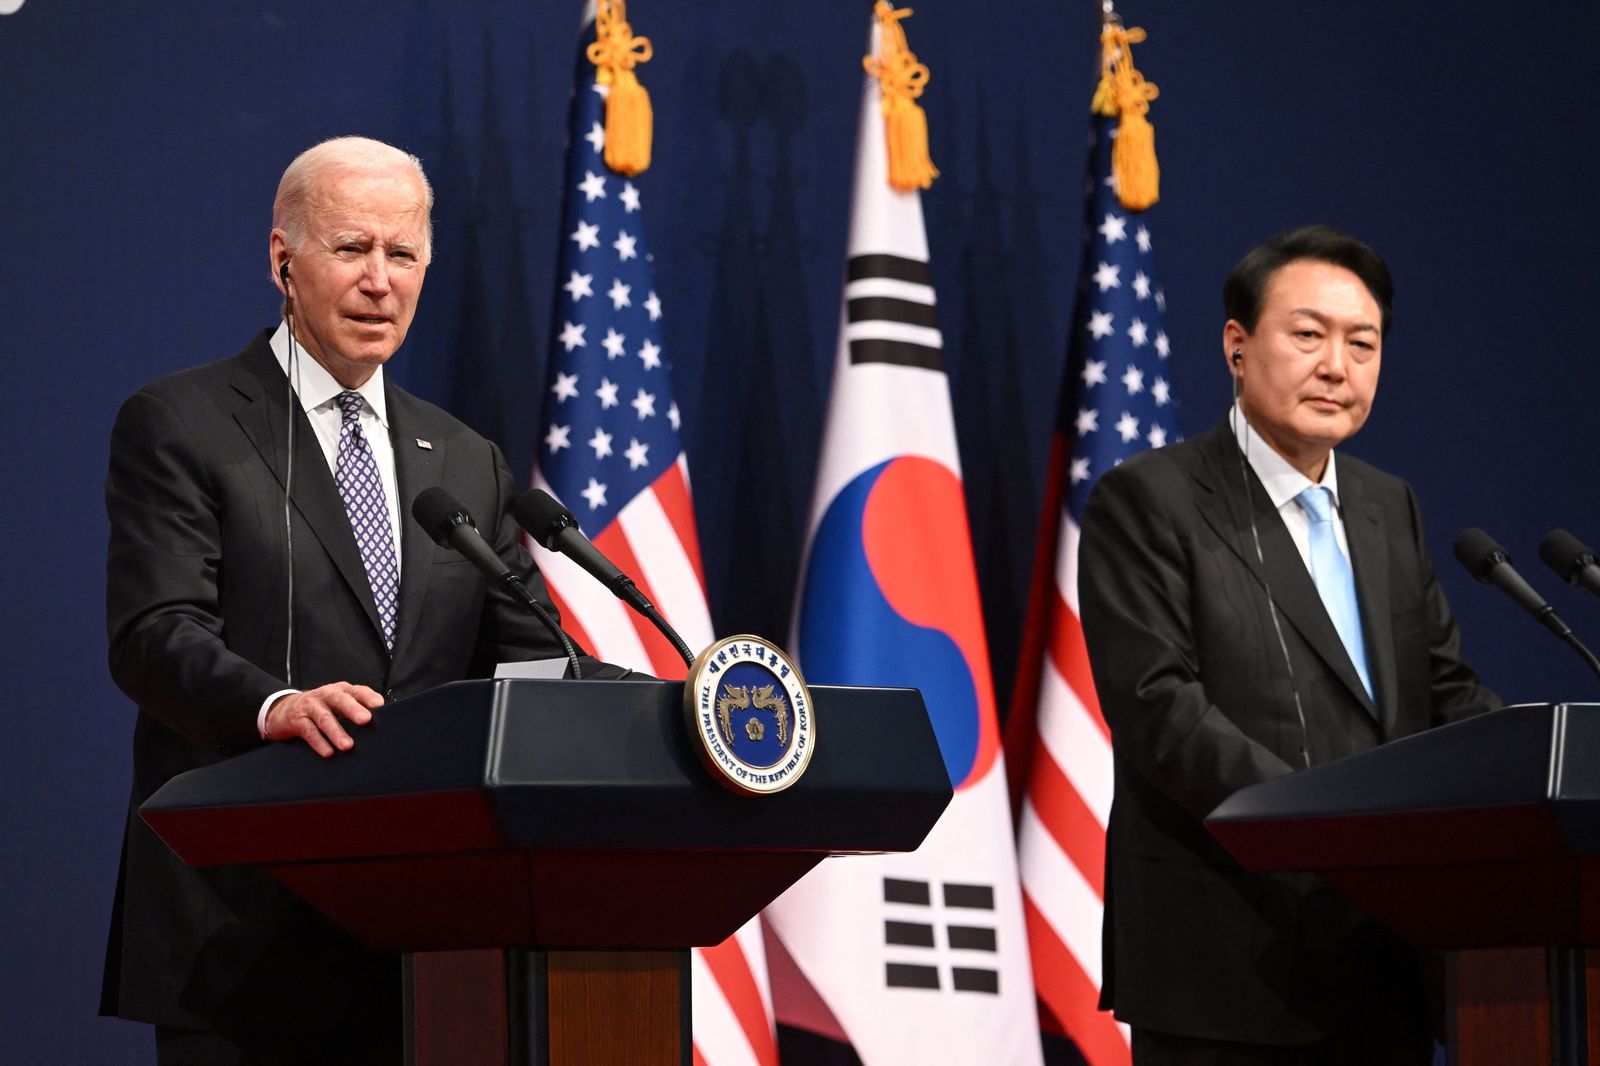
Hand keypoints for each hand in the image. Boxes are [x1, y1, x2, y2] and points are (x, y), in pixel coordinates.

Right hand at [264, 683, 382, 756]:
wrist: (282, 710)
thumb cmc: (319, 708)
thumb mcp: (337, 705)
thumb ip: (356, 709)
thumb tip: (381, 725)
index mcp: (340, 690)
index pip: (356, 691)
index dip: (367, 696)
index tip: (379, 705)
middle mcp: (326, 695)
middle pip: (340, 700)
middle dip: (353, 710)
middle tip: (365, 720)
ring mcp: (310, 707)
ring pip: (325, 718)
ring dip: (337, 732)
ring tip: (348, 746)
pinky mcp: (296, 720)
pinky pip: (309, 731)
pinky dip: (319, 742)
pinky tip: (328, 753)